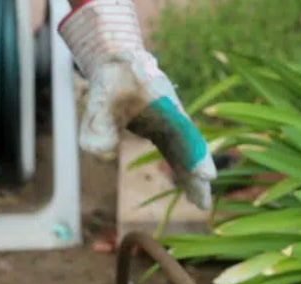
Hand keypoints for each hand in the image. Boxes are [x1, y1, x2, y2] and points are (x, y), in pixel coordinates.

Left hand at [59, 0, 215, 209]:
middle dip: (196, 175)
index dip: (193, 154)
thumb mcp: (100, 96)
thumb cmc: (112, 78)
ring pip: (186, 154)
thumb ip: (97, 122)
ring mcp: (172, 125)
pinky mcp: (166, 132)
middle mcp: (172, 116)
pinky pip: (178, 154)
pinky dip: (185, 171)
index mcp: (162, 104)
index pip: (181, 133)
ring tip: (201, 204)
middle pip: (189, 148)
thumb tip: (97, 151)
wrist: (120, 63)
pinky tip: (190, 191)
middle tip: (204, 203)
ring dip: (193, 178)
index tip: (204, 175)